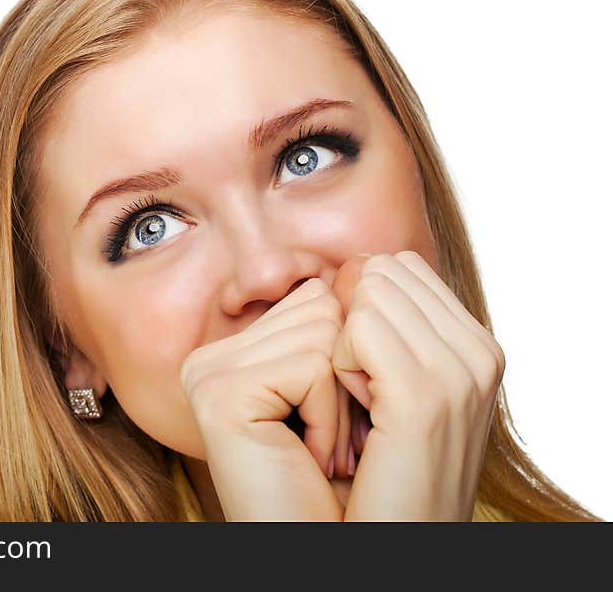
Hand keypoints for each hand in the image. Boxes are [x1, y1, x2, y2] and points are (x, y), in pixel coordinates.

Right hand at [180, 276, 349, 520]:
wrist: (333, 556)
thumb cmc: (350, 486)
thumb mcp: (349, 389)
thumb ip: (341, 323)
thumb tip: (361, 265)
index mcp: (239, 351)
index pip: (321, 297)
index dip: (356, 358)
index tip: (341, 422)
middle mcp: (216, 357)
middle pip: (324, 306)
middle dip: (351, 377)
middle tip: (334, 443)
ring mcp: (209, 373)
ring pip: (324, 329)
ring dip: (345, 403)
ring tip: (320, 452)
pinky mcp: (218, 393)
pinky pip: (312, 365)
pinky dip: (330, 418)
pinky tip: (306, 458)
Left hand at [331, 251, 505, 520]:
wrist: (393, 548)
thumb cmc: (381, 472)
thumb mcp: (396, 390)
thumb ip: (391, 330)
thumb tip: (351, 271)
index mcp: (477, 347)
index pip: (399, 266)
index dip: (360, 305)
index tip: (362, 369)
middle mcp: (479, 353)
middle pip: (381, 270)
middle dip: (352, 318)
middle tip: (357, 388)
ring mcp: (460, 372)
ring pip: (367, 291)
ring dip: (342, 343)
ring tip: (359, 403)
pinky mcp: (427, 396)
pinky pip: (356, 328)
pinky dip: (335, 364)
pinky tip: (353, 412)